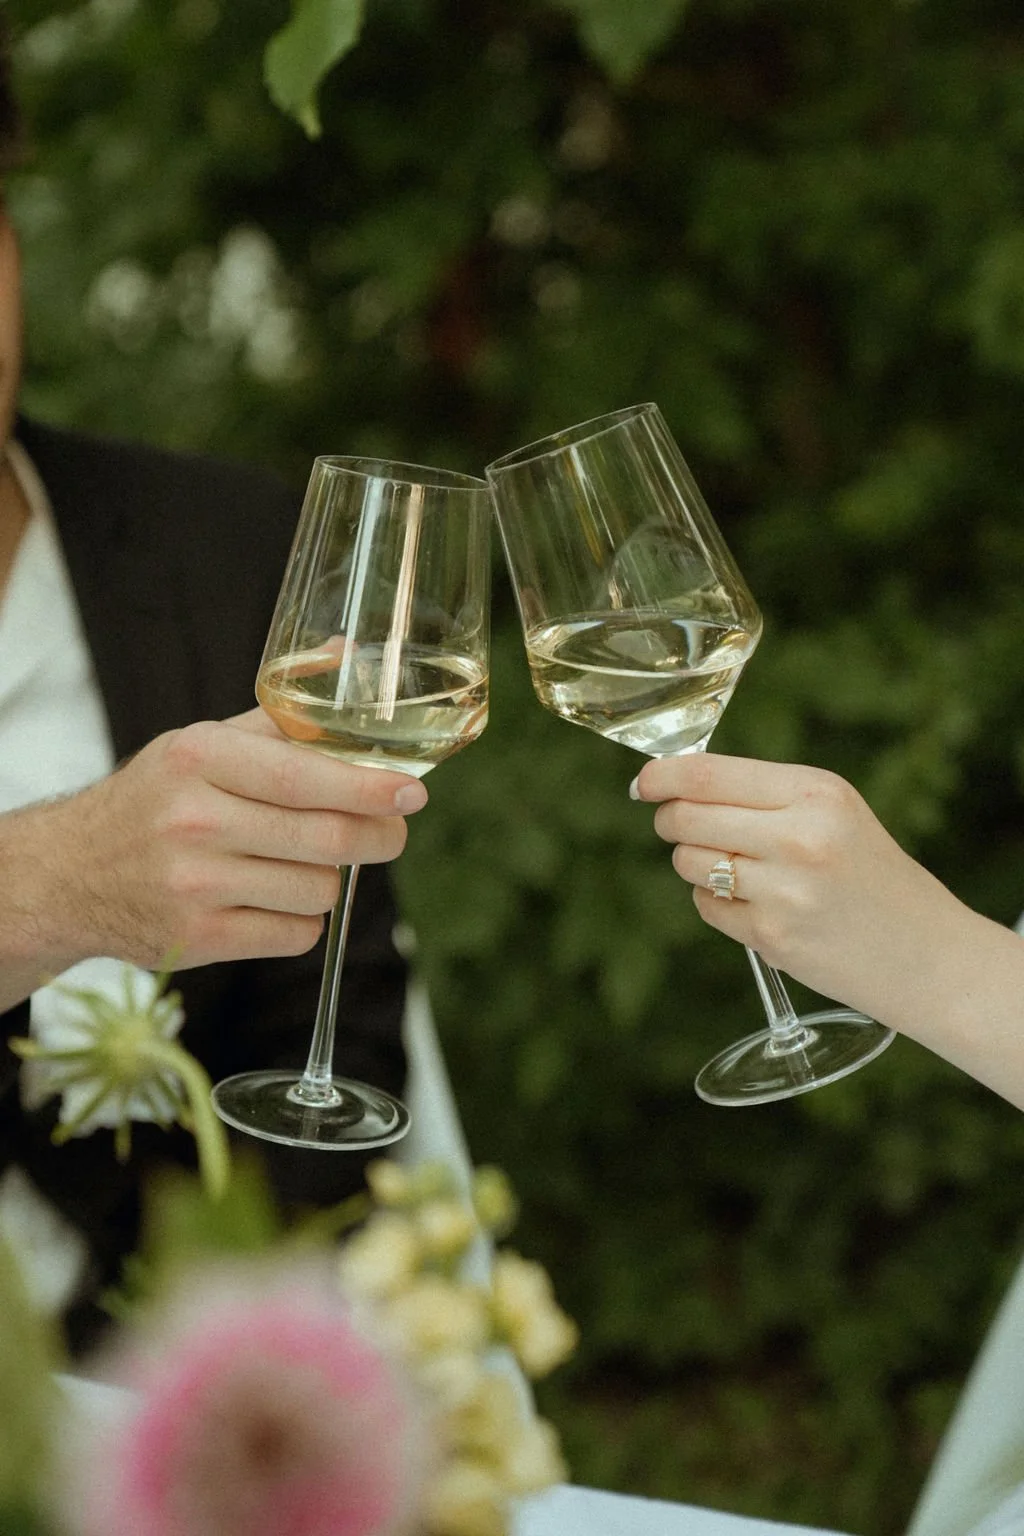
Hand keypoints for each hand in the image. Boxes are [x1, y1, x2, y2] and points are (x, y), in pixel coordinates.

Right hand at [2, 708, 427, 988]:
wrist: (71, 874)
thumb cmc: (157, 800)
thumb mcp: (203, 743)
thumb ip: (281, 713)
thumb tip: (346, 655)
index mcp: (199, 758)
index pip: (307, 776)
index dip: (370, 787)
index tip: (412, 792)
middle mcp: (194, 821)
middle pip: (327, 837)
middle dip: (378, 836)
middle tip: (390, 831)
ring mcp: (194, 886)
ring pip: (319, 889)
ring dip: (328, 878)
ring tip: (300, 863)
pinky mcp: (198, 941)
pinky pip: (296, 935)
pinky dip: (301, 919)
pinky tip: (273, 898)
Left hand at [631, 753, 966, 1024]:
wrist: (927, 954)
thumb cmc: (872, 876)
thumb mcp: (834, 813)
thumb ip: (763, 795)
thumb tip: (674, 784)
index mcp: (815, 793)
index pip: (708, 774)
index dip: (662, 777)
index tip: (645, 783)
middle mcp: (798, 836)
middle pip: (686, 817)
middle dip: (671, 820)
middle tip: (679, 825)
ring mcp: (783, 890)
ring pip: (688, 862)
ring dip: (696, 864)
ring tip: (740, 869)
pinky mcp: (771, 936)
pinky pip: (706, 906)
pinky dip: (718, 904)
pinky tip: (759, 906)